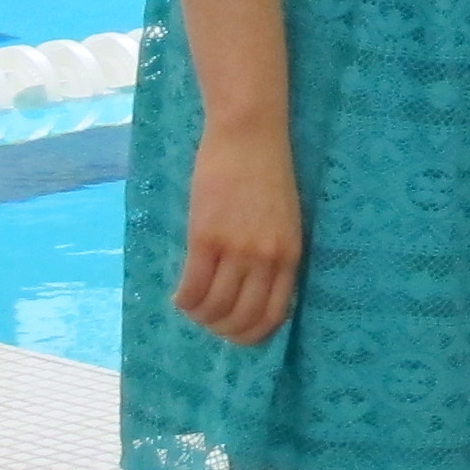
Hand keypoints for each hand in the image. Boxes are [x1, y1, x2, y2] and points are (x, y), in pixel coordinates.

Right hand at [174, 119, 302, 346]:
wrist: (250, 135)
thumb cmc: (267, 172)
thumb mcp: (284, 219)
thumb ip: (273, 254)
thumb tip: (251, 292)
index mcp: (290, 254)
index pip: (272, 315)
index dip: (249, 334)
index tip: (233, 332)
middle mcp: (267, 258)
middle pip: (241, 319)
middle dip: (220, 330)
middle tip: (207, 320)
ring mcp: (237, 249)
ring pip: (214, 308)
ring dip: (198, 316)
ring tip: (191, 305)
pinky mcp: (206, 237)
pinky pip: (192, 288)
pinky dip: (182, 301)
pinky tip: (178, 295)